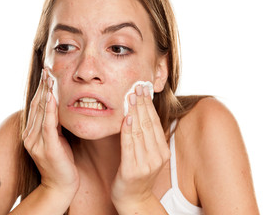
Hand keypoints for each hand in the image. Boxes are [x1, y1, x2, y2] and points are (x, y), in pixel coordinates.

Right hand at [23, 69, 78, 197]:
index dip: (41, 89)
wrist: (61, 184)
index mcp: (32, 133)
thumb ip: (53, 123)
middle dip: (43, 87)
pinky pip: (48, 125)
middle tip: (48, 70)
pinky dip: (50, 110)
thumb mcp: (56, 138)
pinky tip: (52, 98)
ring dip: (46, 94)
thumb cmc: (61, 161)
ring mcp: (36, 142)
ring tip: (50, 78)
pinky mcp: (47, 148)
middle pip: (37, 106)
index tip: (46, 74)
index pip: (36, 106)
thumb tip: (56, 106)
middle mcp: (31, 136)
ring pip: (42, 112)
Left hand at [111, 85, 169, 211]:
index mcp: (162, 151)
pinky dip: (127, 131)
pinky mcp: (131, 170)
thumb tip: (142, 114)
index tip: (144, 90)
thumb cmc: (138, 175)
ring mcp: (145, 164)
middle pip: (148, 125)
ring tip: (130, 97)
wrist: (134, 200)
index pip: (155, 123)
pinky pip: (128, 146)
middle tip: (137, 87)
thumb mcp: (148, 156)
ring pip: (139, 132)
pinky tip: (125, 118)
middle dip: (142, 104)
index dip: (149, 105)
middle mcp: (156, 157)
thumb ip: (147, 138)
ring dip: (134, 112)